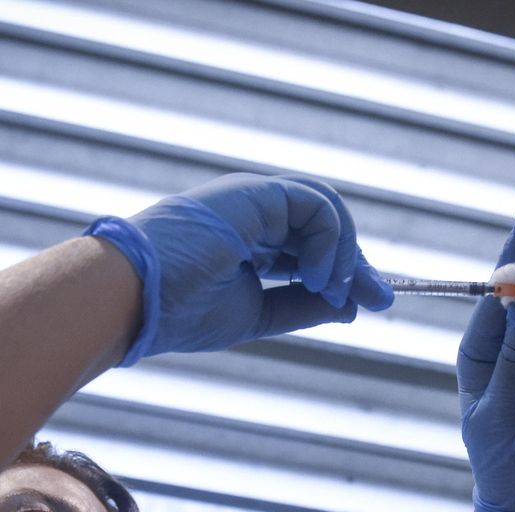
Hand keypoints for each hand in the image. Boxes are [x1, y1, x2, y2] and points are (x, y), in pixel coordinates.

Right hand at [86, 173, 392, 365]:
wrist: (133, 299)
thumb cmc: (177, 311)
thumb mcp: (256, 314)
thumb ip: (301, 306)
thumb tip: (351, 305)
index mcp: (245, 240)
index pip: (309, 248)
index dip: (342, 273)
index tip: (368, 303)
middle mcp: (250, 214)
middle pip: (323, 226)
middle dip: (356, 262)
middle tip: (381, 298)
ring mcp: (251, 200)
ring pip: (324, 210)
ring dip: (344, 253)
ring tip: (337, 291)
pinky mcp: (253, 193)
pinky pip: (314, 205)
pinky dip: (328, 240)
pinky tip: (319, 276)